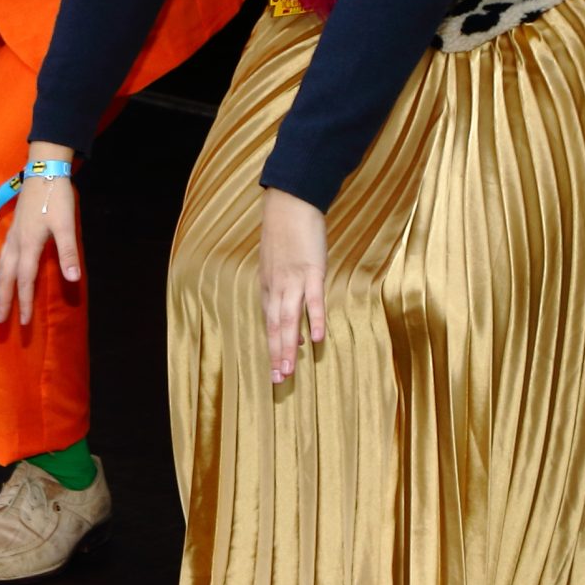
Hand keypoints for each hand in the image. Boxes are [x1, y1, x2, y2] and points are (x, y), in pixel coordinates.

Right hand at [0, 141, 81, 326]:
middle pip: (7, 278)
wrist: (44, 171)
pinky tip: (1, 273)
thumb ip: (68, 252)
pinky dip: (0, 271)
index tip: (23, 322)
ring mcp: (13, 236)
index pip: (25, 280)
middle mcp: (17, 243)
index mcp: (29, 245)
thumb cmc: (56, 198)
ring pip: (1, 267)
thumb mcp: (66, 225)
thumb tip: (72, 279)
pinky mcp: (14, 229)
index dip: (24, 302)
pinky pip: (2, 257)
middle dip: (3, 300)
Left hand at [260, 188, 328, 383]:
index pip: (269, 322)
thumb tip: (289, 305)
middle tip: (278, 381)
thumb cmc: (285, 232)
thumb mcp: (276, 261)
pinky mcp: (312, 271)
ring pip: (289, 320)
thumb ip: (281, 285)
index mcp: (268, 286)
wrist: (290, 203)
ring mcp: (293, 280)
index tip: (274, 369)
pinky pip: (312, 300)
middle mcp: (277, 287)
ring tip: (290, 370)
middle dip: (277, 355)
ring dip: (289, 347)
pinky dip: (314, 320)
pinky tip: (316, 339)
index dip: (272, 346)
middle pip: (275, 327)